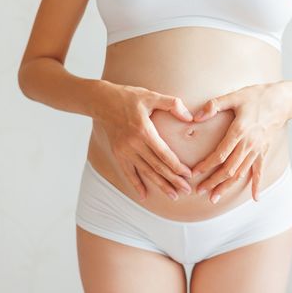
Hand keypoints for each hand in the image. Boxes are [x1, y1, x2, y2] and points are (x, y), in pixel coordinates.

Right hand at [97, 83, 193, 201]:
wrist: (101, 101)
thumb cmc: (129, 97)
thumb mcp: (151, 96)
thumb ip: (172, 104)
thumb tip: (190, 117)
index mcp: (144, 131)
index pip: (164, 154)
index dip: (177, 166)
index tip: (188, 175)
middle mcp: (133, 144)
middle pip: (157, 166)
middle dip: (173, 180)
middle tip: (186, 190)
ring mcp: (124, 151)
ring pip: (145, 172)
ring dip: (160, 185)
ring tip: (173, 196)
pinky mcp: (117, 154)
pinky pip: (128, 173)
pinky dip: (136, 185)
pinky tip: (144, 196)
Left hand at [191, 82, 291, 203]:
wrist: (283, 101)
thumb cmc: (257, 96)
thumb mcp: (235, 96)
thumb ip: (214, 105)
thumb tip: (196, 117)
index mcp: (239, 131)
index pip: (220, 154)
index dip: (207, 166)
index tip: (195, 174)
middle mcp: (249, 144)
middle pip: (229, 168)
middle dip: (213, 181)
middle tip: (200, 191)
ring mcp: (257, 149)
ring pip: (241, 173)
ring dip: (227, 187)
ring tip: (215, 198)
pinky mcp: (264, 150)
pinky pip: (259, 171)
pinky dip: (256, 185)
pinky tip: (255, 198)